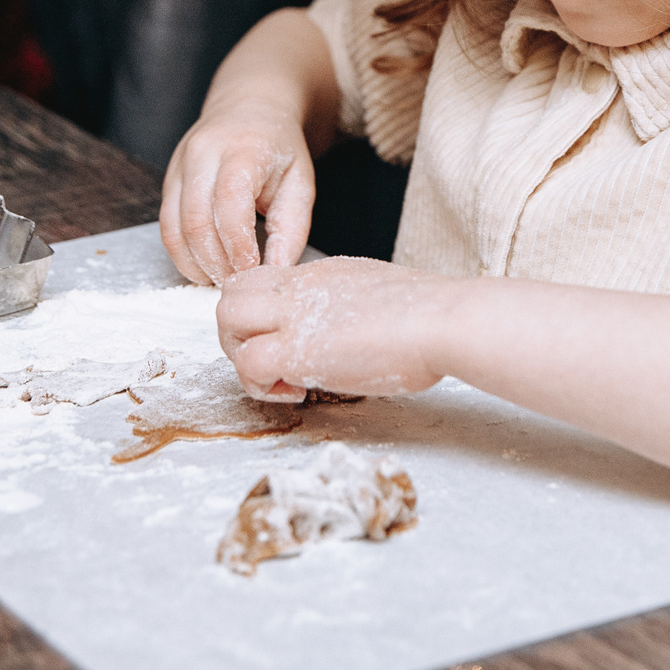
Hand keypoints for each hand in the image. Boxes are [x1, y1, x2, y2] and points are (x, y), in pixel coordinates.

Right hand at [159, 95, 316, 284]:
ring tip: (221, 279)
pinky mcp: (168, 180)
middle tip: (237, 282)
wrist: (250, 108)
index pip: (230, 202)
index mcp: (242, 150)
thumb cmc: (278, 148)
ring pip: (174, 227)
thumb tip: (276, 272)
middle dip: (216, 262)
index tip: (252, 271)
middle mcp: (202, 153)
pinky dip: (182, 254)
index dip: (238, 244)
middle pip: (196, 220)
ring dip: (195, 263)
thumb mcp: (300, 183)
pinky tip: (204, 266)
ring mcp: (179, 166)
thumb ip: (291, 229)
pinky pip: (166, 226)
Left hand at [217, 258, 457, 398]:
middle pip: (230, 295)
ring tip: (281, 380)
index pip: (258, 280)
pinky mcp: (297, 349)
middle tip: (270, 363)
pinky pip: (248, 364)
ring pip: (226, 320)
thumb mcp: (375, 295)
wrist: (443, 320)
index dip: (257, 315)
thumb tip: (345, 330)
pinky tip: (297, 393)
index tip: (282, 341)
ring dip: (243, 358)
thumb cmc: (428, 315)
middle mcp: (299, 288)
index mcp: (319, 276)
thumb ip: (347, 306)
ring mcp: (294, 315)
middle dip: (237, 336)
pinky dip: (262, 386)